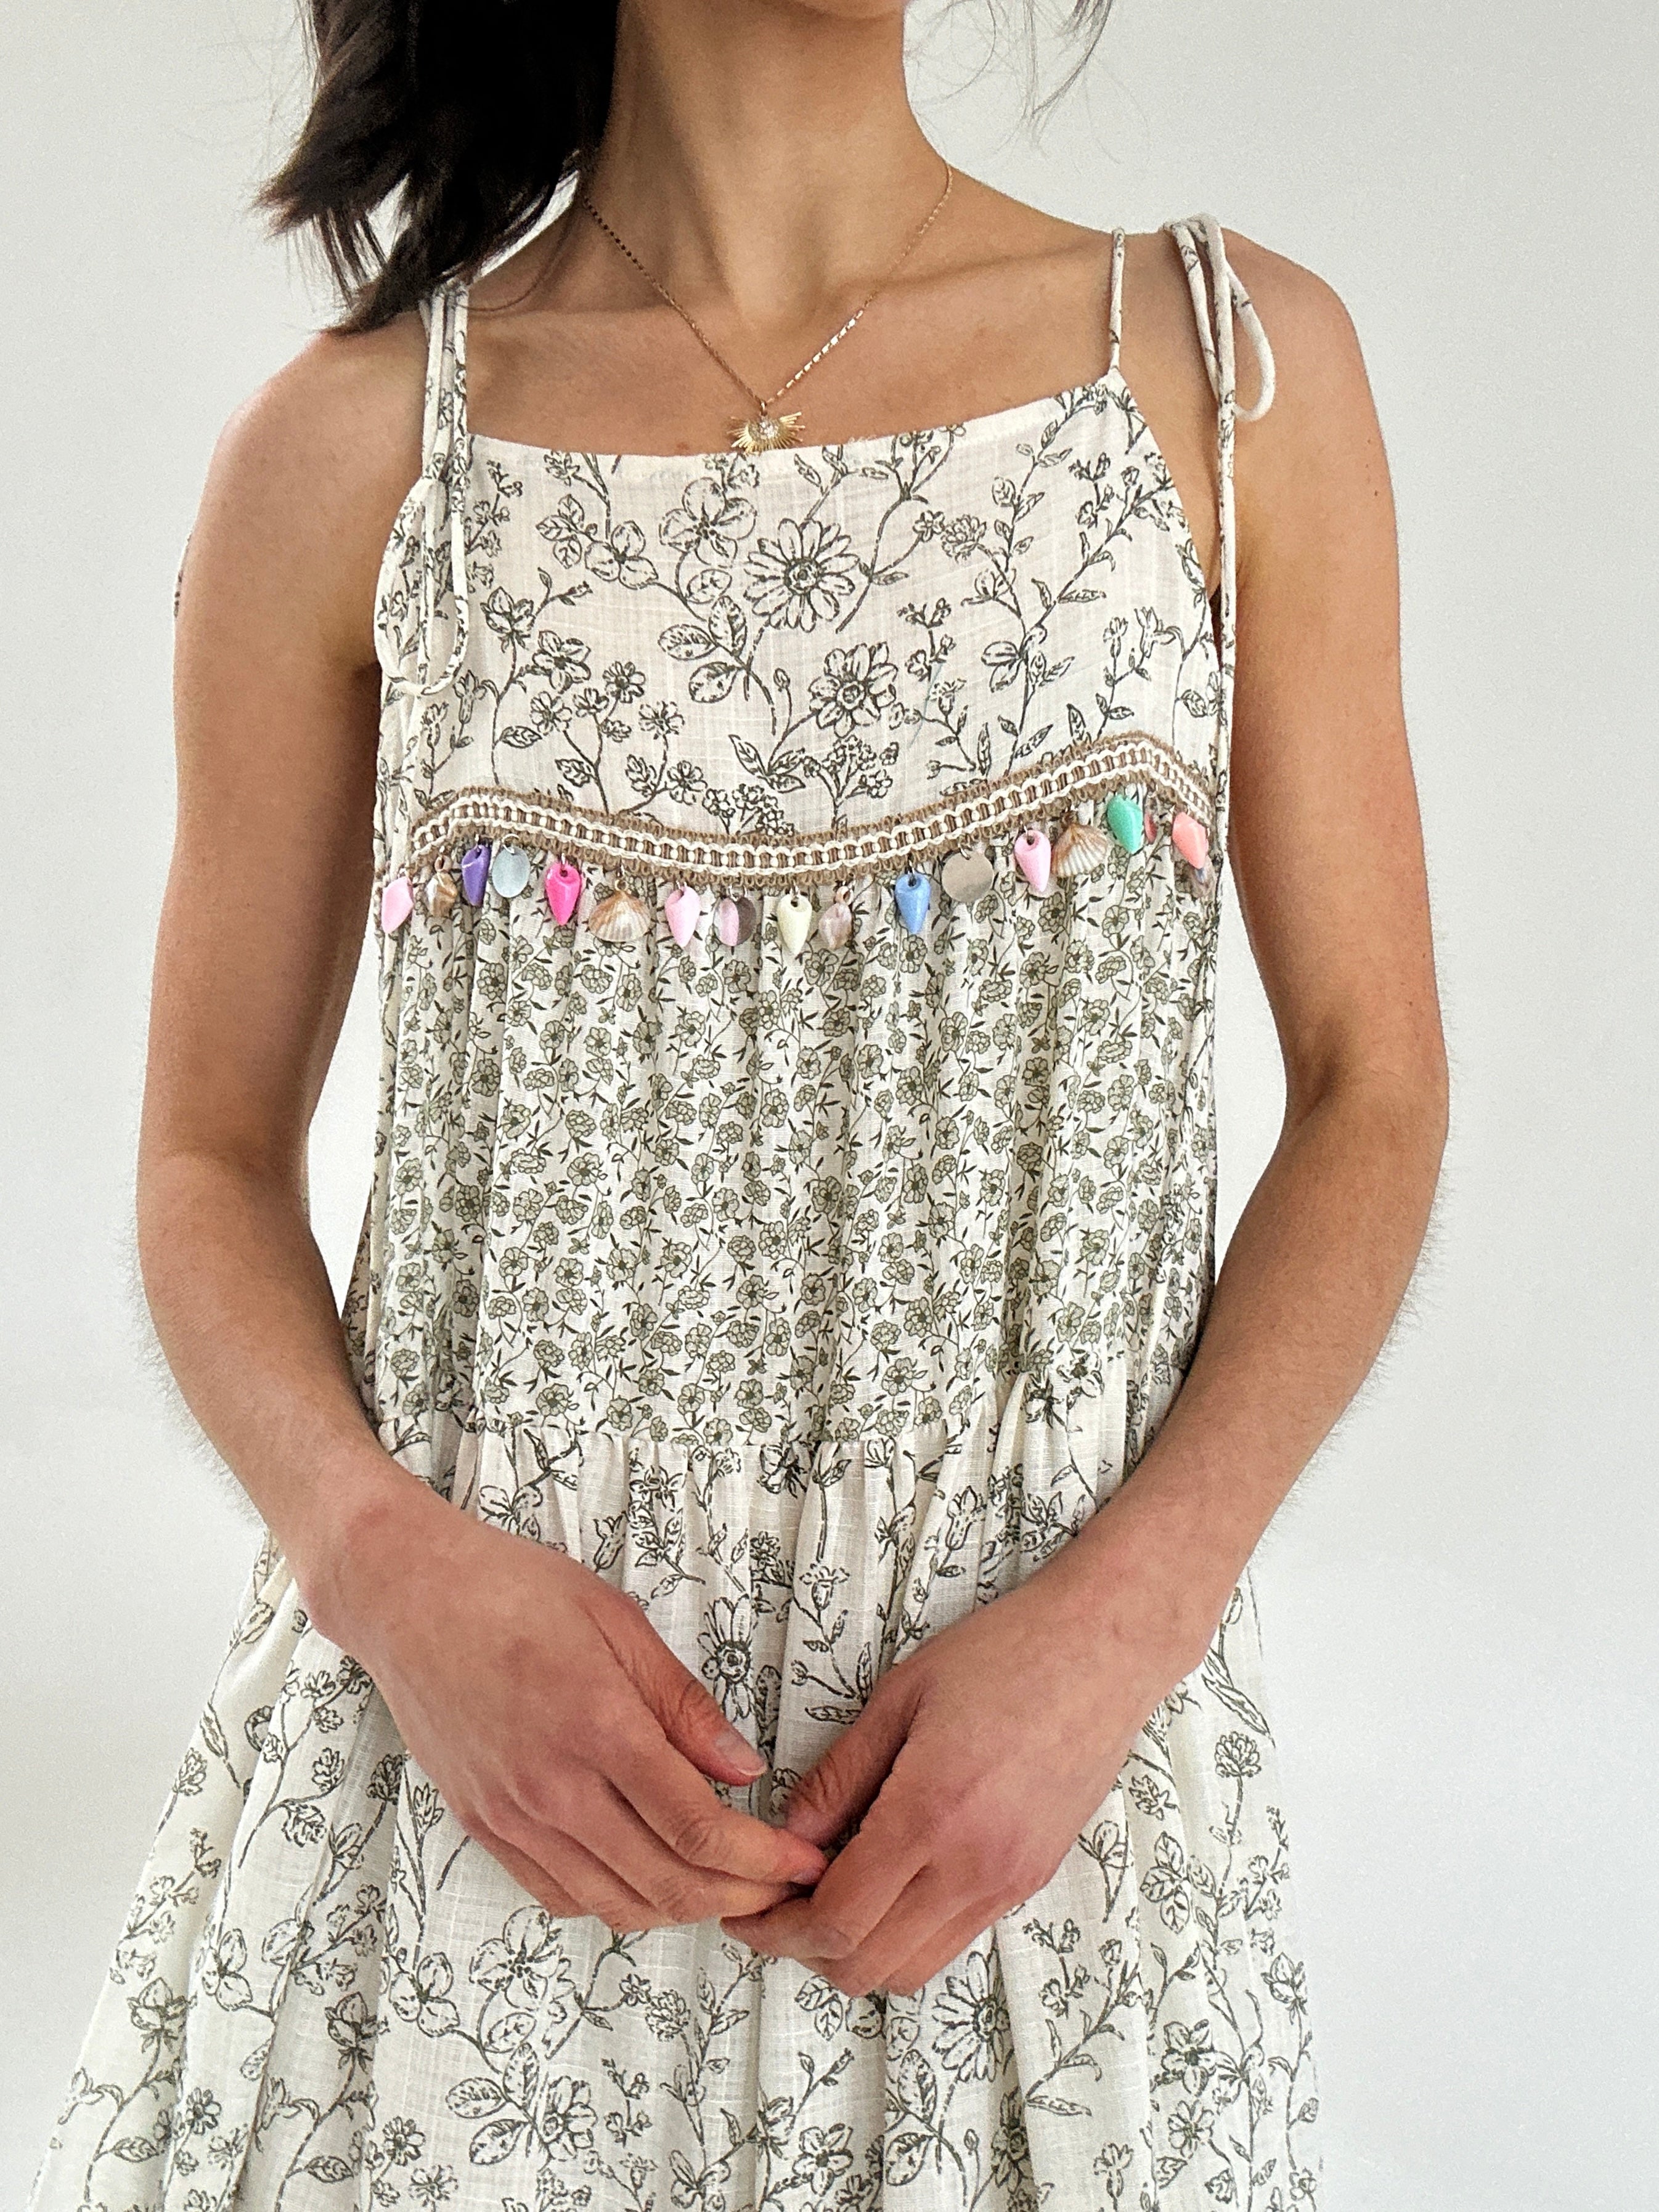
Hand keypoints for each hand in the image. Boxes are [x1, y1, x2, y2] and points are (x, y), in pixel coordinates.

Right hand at [316, 1470, 827, 1930]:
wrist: (407, 1597)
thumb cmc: (516, 1592)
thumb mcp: (619, 1623)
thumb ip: (684, 1705)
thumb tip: (745, 1769)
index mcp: (598, 1727)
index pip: (698, 1829)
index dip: (762, 1861)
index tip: (804, 1864)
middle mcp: (552, 1787)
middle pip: (663, 1883)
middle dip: (737, 1898)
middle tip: (779, 1888)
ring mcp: (511, 1815)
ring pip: (612, 1904)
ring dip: (678, 1909)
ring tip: (723, 1888)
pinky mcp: (482, 1825)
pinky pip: (558, 1895)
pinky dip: (613, 1902)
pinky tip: (644, 1875)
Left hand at [719, 1541, 1200, 1995]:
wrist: (1106, 1648)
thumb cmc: (1004, 1653)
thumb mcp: (899, 1697)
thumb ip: (839, 1775)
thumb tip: (786, 1834)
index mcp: (930, 1814)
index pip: (834, 1918)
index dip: (776, 1926)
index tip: (744, 1906)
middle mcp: (973, 1866)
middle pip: (865, 1965)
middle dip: (804, 1948)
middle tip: (774, 1901)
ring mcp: (1008, 1882)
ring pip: (911, 1968)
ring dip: (857, 1948)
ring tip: (829, 1888)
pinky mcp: (1030, 1879)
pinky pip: (953, 1938)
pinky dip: (906, 1930)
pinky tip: (886, 1875)